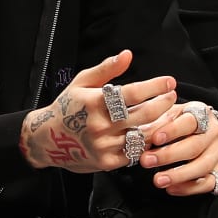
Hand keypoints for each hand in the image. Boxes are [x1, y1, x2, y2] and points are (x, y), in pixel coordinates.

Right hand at [18, 50, 176, 172]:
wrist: (46, 140)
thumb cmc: (67, 107)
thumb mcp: (81, 83)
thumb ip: (106, 69)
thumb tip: (127, 54)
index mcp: (94, 102)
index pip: (132, 93)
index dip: (155, 87)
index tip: (169, 81)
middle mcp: (99, 125)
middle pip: (144, 114)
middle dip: (163, 103)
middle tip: (172, 96)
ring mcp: (103, 145)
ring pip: (143, 135)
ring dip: (161, 124)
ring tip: (169, 114)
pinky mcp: (106, 162)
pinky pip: (135, 152)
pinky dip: (146, 142)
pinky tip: (153, 132)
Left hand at [139, 100, 217, 196]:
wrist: (201, 132)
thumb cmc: (178, 123)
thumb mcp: (167, 116)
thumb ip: (155, 124)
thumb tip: (140, 135)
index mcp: (201, 113)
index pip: (189, 122)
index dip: (172, 130)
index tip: (155, 139)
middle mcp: (214, 132)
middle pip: (195, 146)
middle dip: (169, 155)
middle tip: (146, 161)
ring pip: (203, 166)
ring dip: (178, 175)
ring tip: (157, 181)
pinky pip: (209, 183)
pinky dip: (189, 188)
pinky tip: (171, 189)